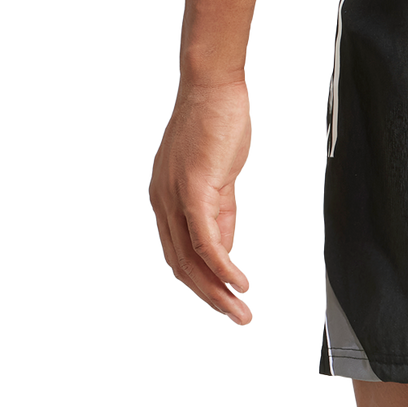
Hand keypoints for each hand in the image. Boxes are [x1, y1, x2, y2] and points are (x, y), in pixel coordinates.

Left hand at [146, 81, 255, 325]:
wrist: (213, 85)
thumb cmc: (217, 124)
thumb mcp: (219, 180)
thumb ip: (221, 215)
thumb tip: (226, 249)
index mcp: (166, 201)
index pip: (180, 257)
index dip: (203, 286)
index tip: (227, 305)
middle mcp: (163, 202)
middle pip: (183, 267)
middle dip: (213, 300)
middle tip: (240, 321)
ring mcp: (175, 197)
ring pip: (193, 260)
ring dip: (220, 293)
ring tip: (244, 313)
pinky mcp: (193, 189)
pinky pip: (206, 239)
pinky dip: (224, 267)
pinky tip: (242, 283)